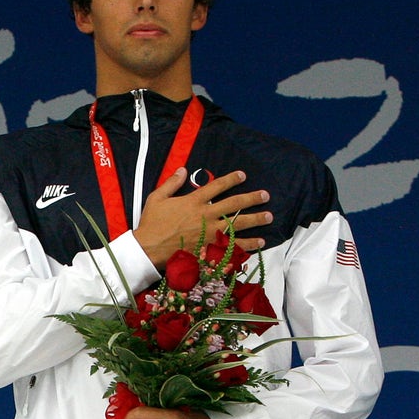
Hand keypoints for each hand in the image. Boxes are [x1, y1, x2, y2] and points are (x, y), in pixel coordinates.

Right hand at [133, 169, 270, 259]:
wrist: (148, 249)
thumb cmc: (151, 223)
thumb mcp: (156, 198)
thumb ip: (171, 183)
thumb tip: (182, 169)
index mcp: (193, 201)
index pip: (217, 186)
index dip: (231, 179)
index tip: (243, 175)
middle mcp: (206, 215)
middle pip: (234, 204)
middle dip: (251, 198)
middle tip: (265, 195)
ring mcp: (210, 233)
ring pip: (238, 224)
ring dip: (255, 220)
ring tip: (269, 216)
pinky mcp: (210, 249)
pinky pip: (233, 246)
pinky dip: (248, 244)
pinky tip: (259, 242)